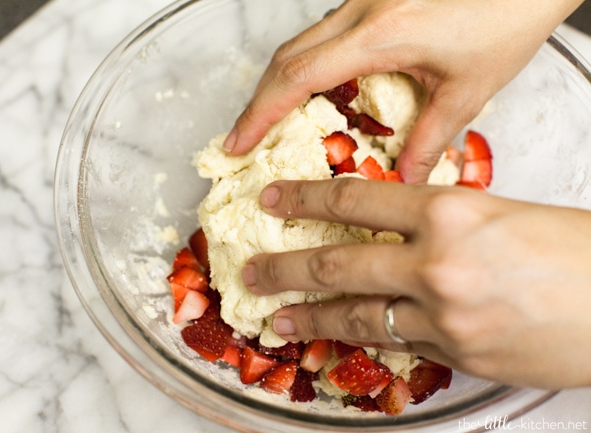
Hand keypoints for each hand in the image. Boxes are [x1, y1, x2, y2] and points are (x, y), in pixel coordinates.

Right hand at [224, 0, 582, 182]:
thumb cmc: (509, 11)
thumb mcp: (469, 88)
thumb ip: (431, 138)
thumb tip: (406, 177)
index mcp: (381, 33)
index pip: (298, 77)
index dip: (260, 113)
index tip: (238, 143)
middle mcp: (363, 9)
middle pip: (285, 57)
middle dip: (257, 102)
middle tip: (243, 139)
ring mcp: (364, 0)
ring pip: (301, 43)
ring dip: (280, 84)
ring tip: (271, 123)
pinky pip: (324, 34)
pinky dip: (308, 67)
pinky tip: (315, 92)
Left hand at [241, 178, 590, 387]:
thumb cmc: (575, 252)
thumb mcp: (499, 214)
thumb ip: (439, 224)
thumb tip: (394, 232)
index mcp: (451, 209)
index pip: (355, 198)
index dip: (305, 197)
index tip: (274, 199)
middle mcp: (438, 261)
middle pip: (338, 260)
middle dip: (286, 266)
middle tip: (252, 270)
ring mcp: (443, 314)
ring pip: (355, 314)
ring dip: (310, 317)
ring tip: (277, 318)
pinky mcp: (456, 354)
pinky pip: (395, 343)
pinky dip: (363, 339)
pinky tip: (339, 339)